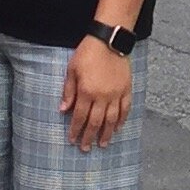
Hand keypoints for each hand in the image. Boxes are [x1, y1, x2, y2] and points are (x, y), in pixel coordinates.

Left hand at [59, 37, 131, 151]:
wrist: (109, 40)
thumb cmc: (87, 53)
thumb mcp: (72, 70)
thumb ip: (68, 91)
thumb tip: (63, 110)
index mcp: (86, 91)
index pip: (79, 116)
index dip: (75, 130)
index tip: (72, 140)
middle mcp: (102, 96)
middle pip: (95, 122)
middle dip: (89, 137)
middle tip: (86, 148)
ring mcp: (116, 94)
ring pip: (112, 119)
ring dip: (107, 133)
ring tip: (103, 144)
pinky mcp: (126, 89)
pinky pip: (125, 109)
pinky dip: (122, 120)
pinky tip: (118, 128)